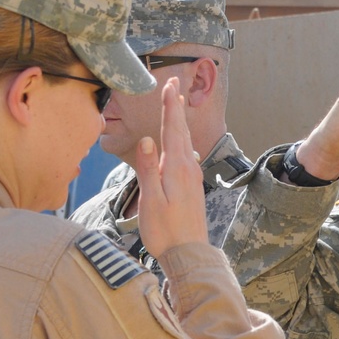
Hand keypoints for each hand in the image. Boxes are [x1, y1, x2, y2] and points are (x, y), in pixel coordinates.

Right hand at [133, 78, 206, 253]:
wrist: (190, 254)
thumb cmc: (165, 231)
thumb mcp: (151, 200)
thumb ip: (148, 169)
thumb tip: (146, 139)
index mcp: (175, 167)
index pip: (172, 129)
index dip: (170, 105)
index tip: (169, 83)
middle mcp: (187, 168)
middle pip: (181, 131)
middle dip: (176, 106)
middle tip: (175, 84)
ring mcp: (192, 177)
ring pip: (185, 142)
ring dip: (180, 122)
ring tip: (178, 105)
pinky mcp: (193, 187)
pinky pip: (187, 156)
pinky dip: (183, 141)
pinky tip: (183, 145)